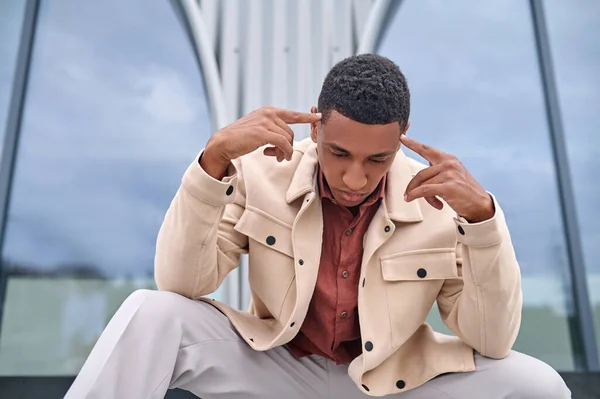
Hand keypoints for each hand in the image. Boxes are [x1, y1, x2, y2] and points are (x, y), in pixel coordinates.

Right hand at [201, 106, 321, 177]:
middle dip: (288, 146)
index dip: (306, 117)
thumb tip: (285, 141)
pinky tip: (276, 157)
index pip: (291, 114)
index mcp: (268, 111)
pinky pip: (283, 144)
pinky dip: (284, 152)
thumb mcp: (258, 128)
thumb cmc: (240, 138)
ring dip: (284, 152)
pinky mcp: (263, 132)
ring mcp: (265, 122)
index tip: (318, 116)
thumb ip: (271, 129)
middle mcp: (268, 113)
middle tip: (279, 156)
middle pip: (290, 131)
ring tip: (275, 157)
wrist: (224, 142)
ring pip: (287, 139)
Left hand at [401, 135, 494, 222]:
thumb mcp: (452, 175)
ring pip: (422, 184)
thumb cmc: (464, 192)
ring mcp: (449, 174)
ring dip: (420, 195)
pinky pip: (423, 190)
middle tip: (407, 194)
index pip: (427, 149)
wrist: (480, 204)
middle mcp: (449, 164)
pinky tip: (412, 199)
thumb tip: (421, 176)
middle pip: (420, 173)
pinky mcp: (448, 187)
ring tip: (429, 202)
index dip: (412, 143)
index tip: (401, 137)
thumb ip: (437, 171)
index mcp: (449, 159)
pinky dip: (415, 195)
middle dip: (412, 186)